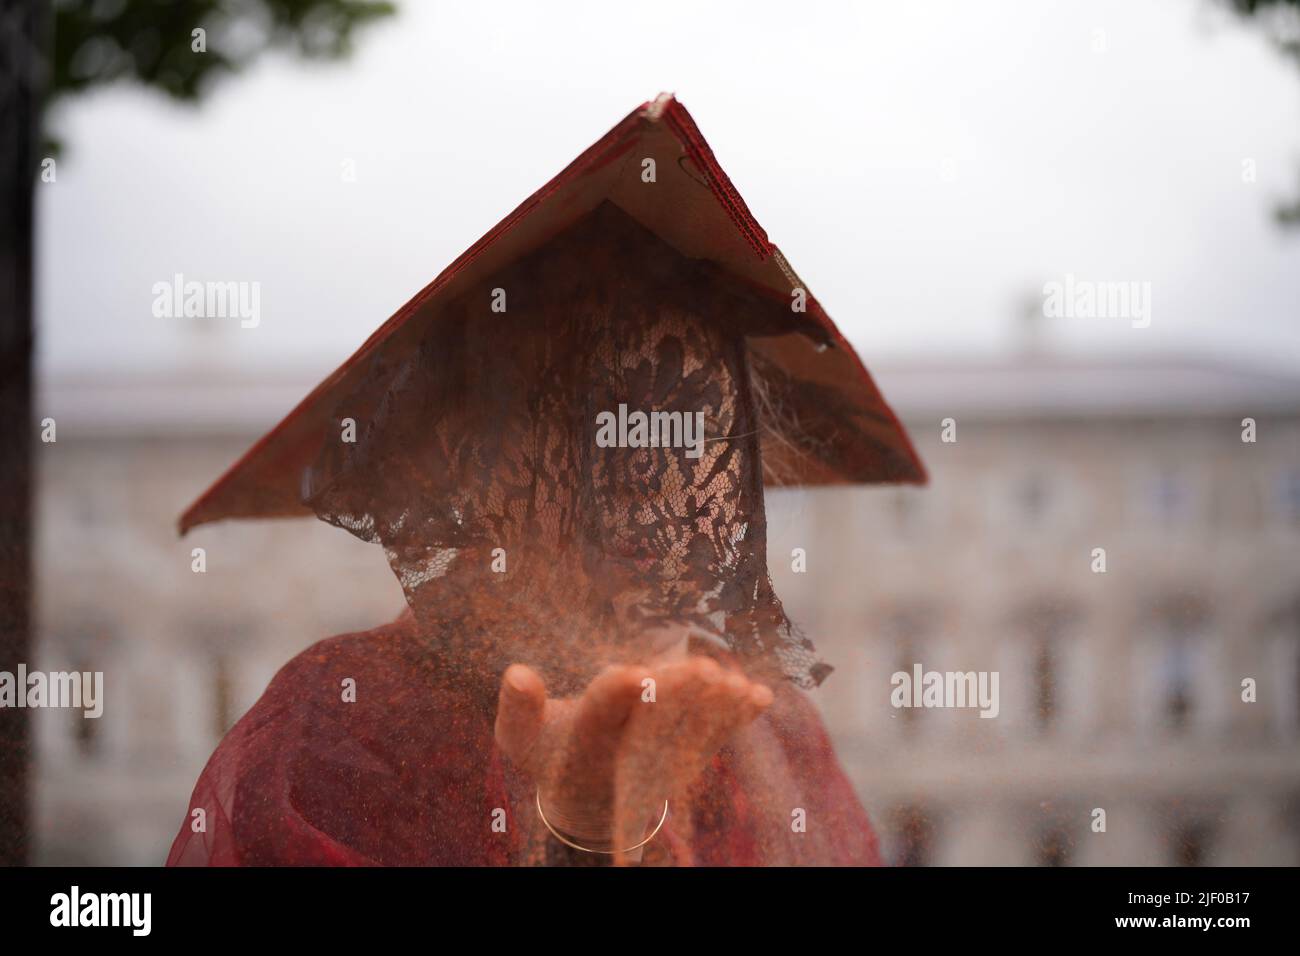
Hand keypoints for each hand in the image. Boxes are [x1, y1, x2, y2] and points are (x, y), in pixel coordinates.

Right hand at [494, 655, 773, 858]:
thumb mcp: (520, 740)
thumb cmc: (552, 751)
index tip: (633, 674)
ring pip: (690, 731)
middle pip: (653, 724)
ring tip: (733, 683)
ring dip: (714, 708)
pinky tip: (762, 697)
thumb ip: (517, 709)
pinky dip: (739, 718)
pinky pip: (716, 738)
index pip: (598, 719)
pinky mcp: (690, 760)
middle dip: (677, 697)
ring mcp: (663, 762)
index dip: (615, 697)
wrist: (592, 800)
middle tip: (699, 670)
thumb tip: (517, 672)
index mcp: (583, 747)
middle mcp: (627, 758)